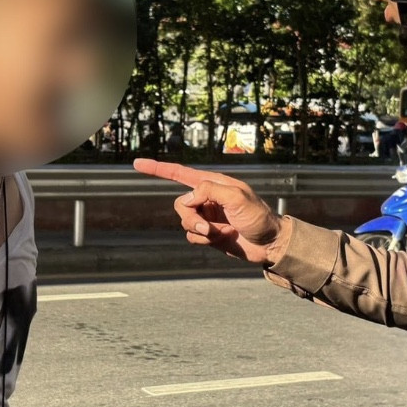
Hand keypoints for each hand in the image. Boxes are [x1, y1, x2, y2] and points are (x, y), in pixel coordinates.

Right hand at [133, 159, 286, 264]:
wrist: (269, 243)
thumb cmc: (258, 216)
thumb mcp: (237, 197)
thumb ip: (209, 190)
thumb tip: (188, 199)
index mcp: (213, 183)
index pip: (179, 173)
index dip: (157, 169)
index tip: (136, 163)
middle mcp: (206, 198)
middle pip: (180, 204)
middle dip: (190, 217)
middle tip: (208, 228)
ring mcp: (206, 217)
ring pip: (184, 222)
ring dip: (200, 230)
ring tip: (221, 233)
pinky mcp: (208, 234)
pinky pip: (191, 237)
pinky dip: (204, 240)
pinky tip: (222, 239)